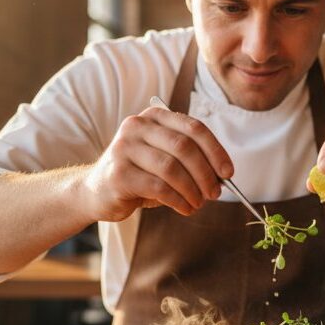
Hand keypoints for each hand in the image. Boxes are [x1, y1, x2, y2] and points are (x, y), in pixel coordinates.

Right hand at [80, 107, 232, 220]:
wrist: (97, 191)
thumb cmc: (140, 175)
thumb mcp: (166, 160)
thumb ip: (191, 160)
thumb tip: (222, 175)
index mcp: (154, 116)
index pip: (194, 128)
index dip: (215, 151)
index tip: (228, 172)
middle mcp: (137, 126)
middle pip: (184, 147)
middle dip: (205, 173)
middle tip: (215, 193)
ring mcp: (124, 148)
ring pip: (172, 168)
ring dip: (192, 190)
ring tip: (198, 203)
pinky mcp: (118, 174)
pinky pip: (159, 188)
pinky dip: (178, 200)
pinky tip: (185, 208)